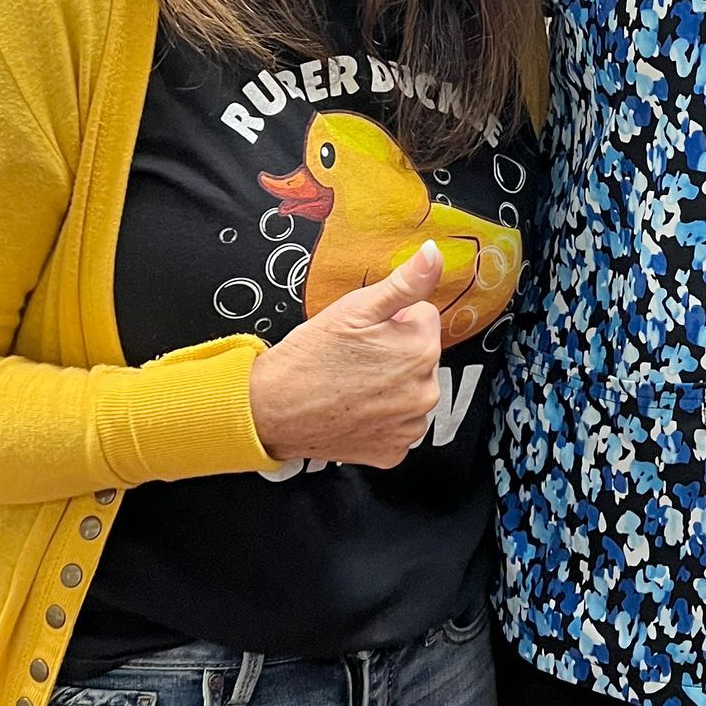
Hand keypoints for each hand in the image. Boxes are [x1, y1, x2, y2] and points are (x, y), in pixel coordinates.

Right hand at [248, 242, 445, 468]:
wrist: (270, 409)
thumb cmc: (308, 357)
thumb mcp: (355, 308)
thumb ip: (404, 282)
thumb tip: (434, 254)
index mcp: (421, 350)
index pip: (423, 317)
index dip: (391, 320)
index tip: (364, 333)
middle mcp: (425, 392)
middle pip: (419, 355)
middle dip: (393, 352)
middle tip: (353, 359)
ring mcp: (410, 426)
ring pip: (410, 390)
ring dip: (389, 386)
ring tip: (350, 384)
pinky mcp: (393, 452)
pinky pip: (397, 424)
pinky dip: (380, 417)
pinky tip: (353, 409)